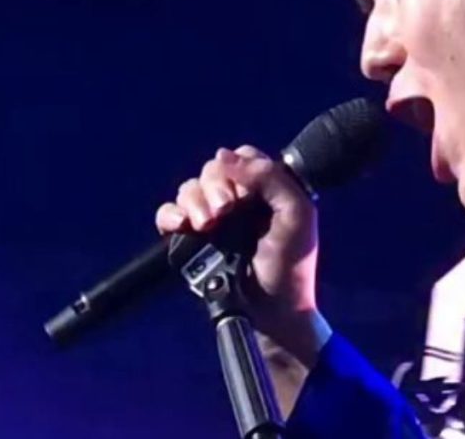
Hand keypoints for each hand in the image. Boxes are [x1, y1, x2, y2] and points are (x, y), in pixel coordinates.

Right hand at [156, 146, 330, 366]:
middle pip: (212, 169)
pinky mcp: (191, 240)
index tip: (246, 194)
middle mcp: (238, 198)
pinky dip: (170, 215)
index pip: (243, 157)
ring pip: (189, 188)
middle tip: (226, 211)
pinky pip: (168, 214)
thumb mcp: (296, 213)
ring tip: (208, 225)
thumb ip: (270, 178)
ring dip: (195, 201)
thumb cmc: (291, 263)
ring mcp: (213, 219)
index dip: (239, 168)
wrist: (272, 309)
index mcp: (266, 188)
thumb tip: (225, 156)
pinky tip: (182, 225)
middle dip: (215, 186)